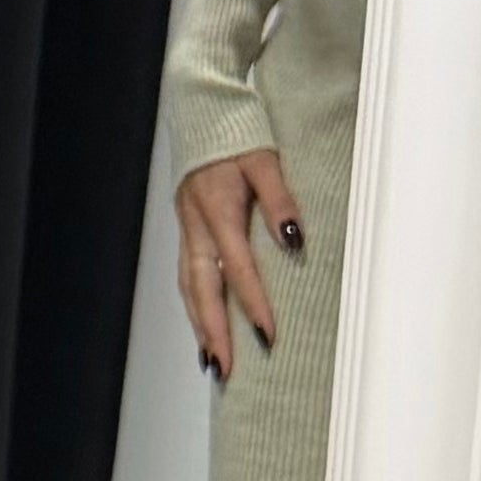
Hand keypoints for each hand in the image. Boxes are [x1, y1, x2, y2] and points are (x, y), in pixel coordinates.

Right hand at [176, 151, 301, 382]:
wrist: (203, 111)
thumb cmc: (238, 133)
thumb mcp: (266, 160)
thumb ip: (280, 200)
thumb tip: (293, 240)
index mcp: (217, 208)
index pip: (237, 267)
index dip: (252, 303)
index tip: (267, 335)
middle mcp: (196, 224)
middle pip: (201, 288)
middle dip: (213, 330)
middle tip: (225, 368)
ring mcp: (187, 227)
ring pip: (189, 285)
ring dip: (200, 324)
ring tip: (212, 359)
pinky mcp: (187, 228)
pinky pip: (187, 274)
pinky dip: (195, 304)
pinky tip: (205, 324)